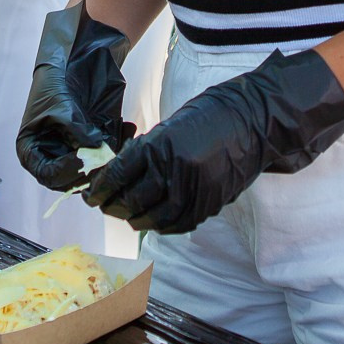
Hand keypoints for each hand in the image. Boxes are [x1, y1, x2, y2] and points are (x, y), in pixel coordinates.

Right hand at [16, 3, 136, 191]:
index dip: (63, 172)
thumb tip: (99, 151)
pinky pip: (103, 154)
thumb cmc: (54, 83)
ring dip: (107, 160)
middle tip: (106, 160)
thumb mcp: (62, 107)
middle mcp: (50, 155)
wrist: (70, 61)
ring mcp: (70, 151)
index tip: (81, 160)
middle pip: (70, 178)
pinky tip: (128, 131)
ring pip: (90, 168)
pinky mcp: (89, 143)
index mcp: (32, 149)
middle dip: (90, 169)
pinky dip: (117, 147)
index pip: (46, 174)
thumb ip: (78, 131)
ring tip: (119, 144)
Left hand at [84, 49, 343, 234]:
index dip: (100, 190)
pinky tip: (155, 221)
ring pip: (153, 218)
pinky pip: (179, 223)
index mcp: (158, 147)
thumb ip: (145, 153)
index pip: (118, 176)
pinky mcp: (210, 203)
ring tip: (129, 216)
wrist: (251, 122)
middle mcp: (173, 171)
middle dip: (113, 206)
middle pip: (131, 200)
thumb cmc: (208, 118)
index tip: (91, 195)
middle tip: (106, 206)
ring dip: (136, 220)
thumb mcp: (169, 128)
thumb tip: (119, 177)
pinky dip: (163, 225)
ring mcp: (193, 190)